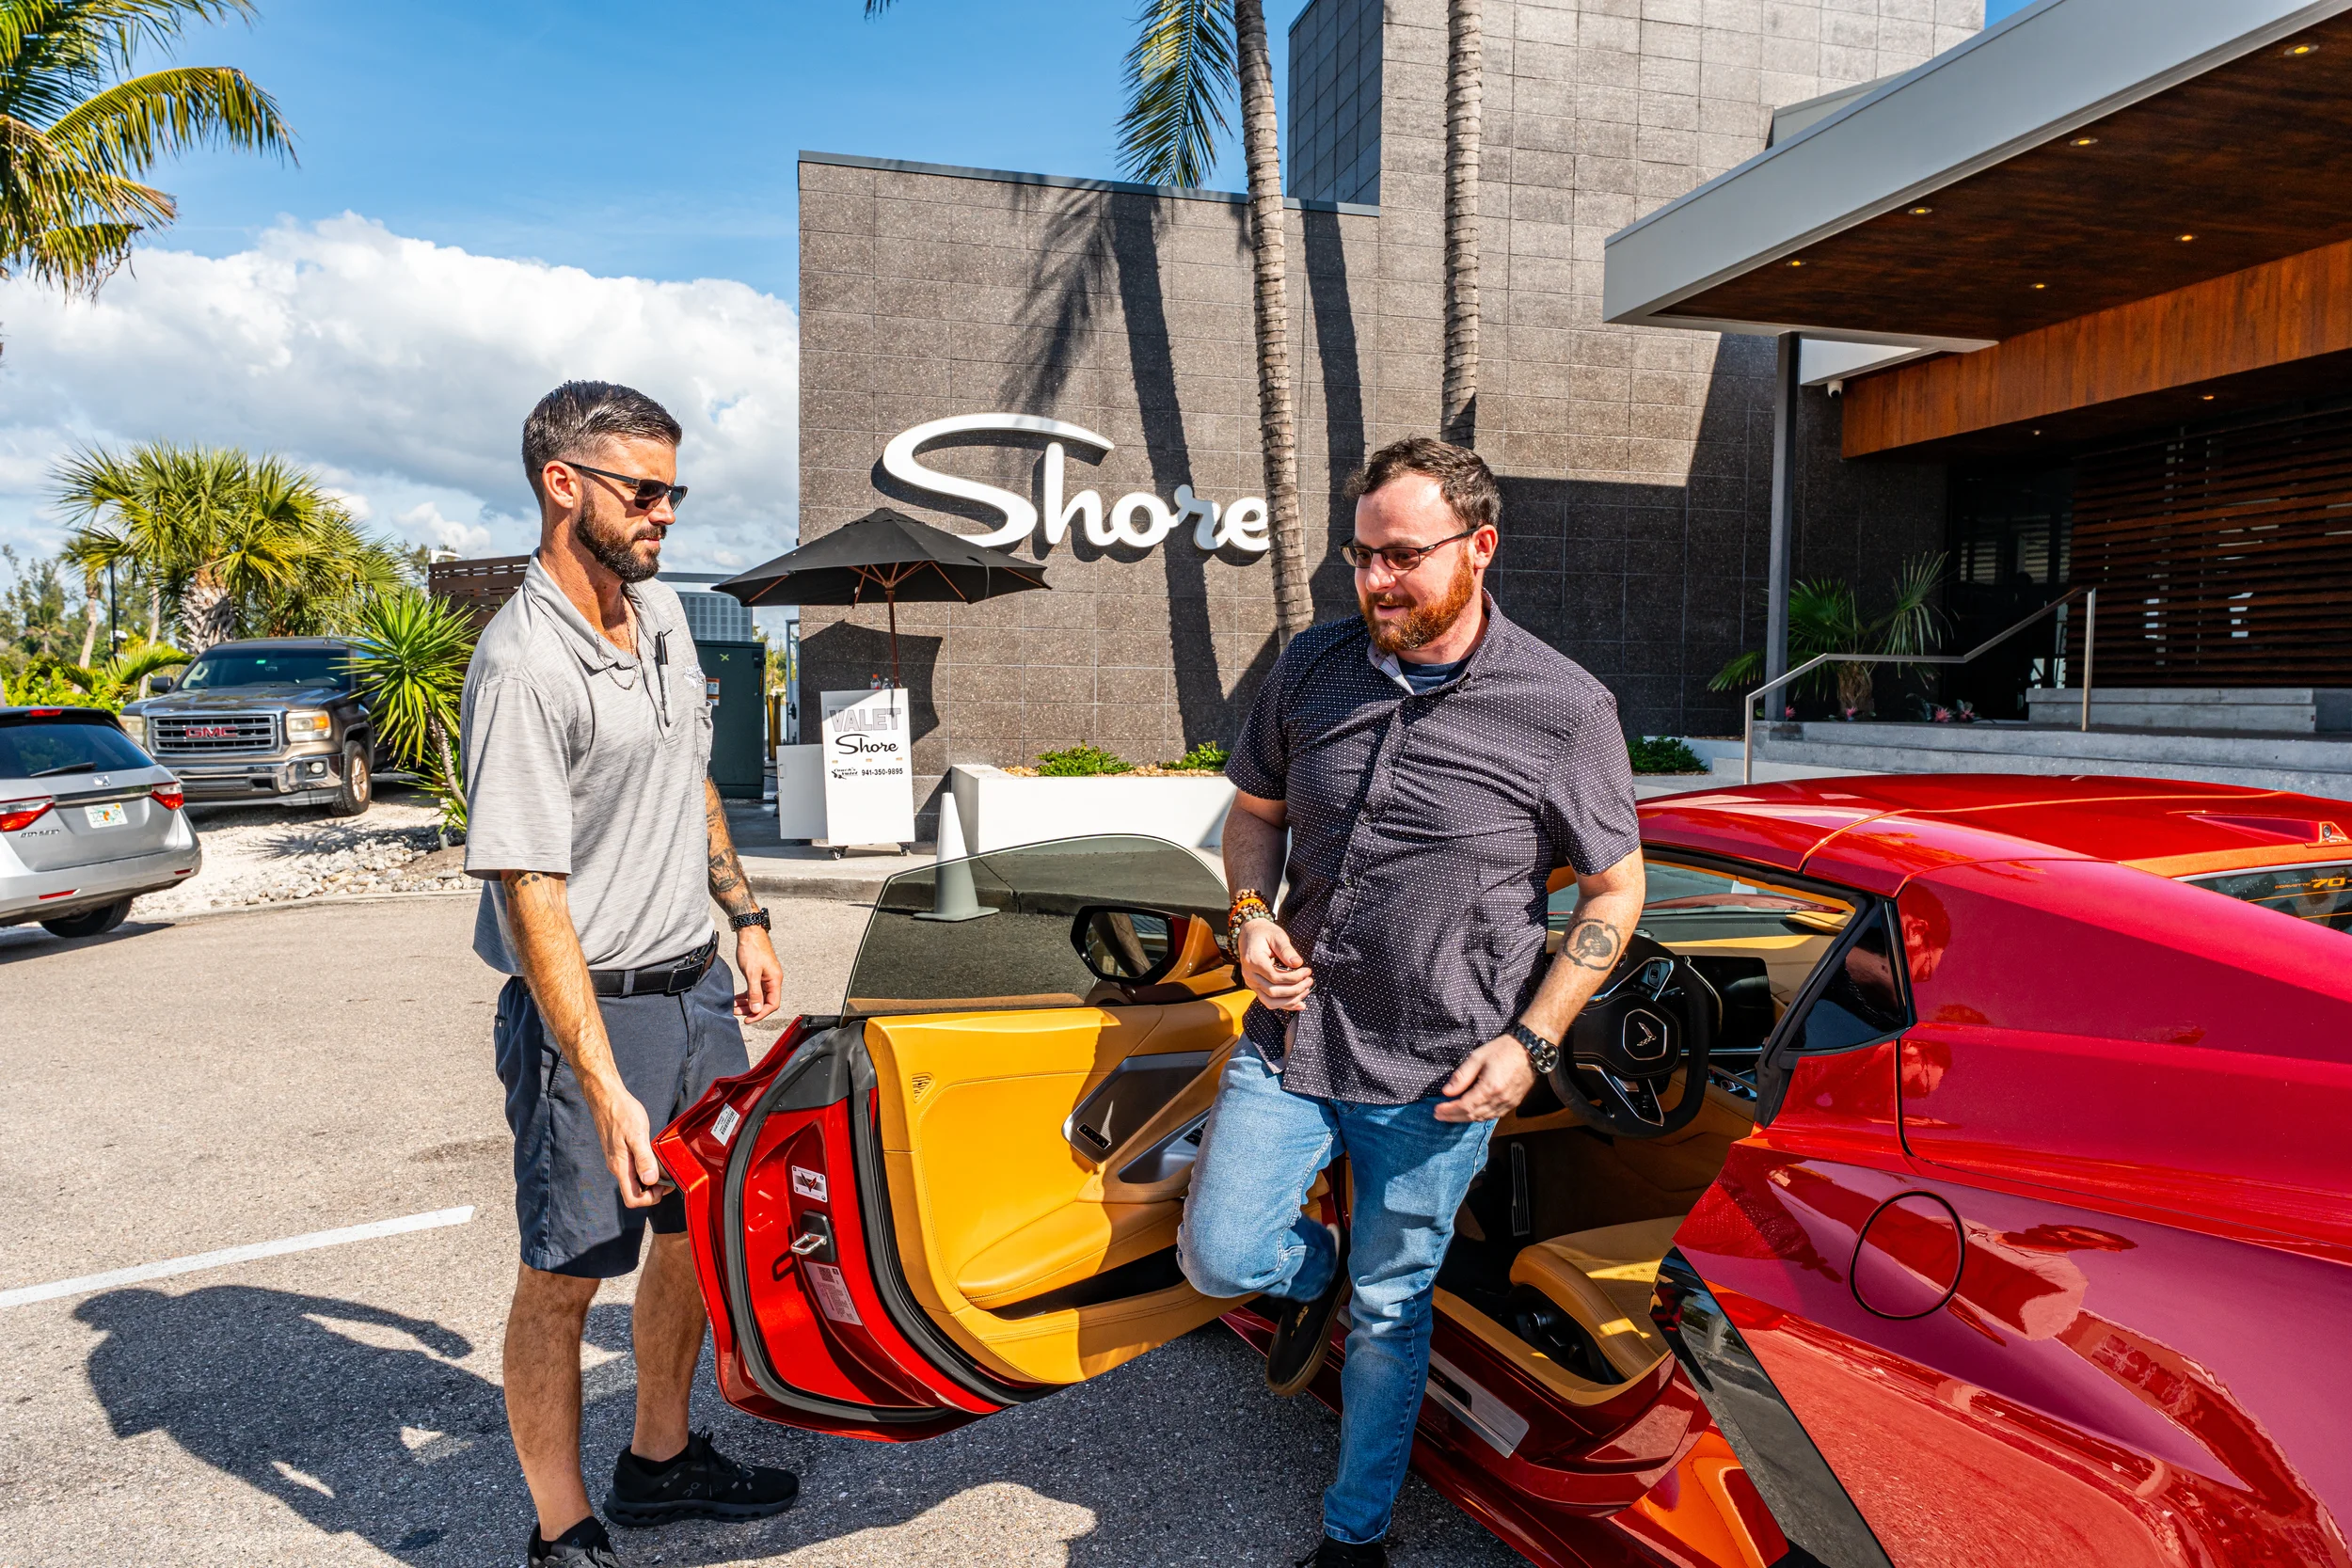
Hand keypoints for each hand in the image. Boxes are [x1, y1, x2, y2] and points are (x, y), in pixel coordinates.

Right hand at [585, 1077, 664, 1206]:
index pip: (632, 1199)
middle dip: (654, 1190)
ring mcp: (618, 1161)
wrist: (607, 1098)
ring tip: (663, 1164)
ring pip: (635, 1181)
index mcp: (621, 1167)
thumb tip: (651, 1180)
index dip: (650, 1198)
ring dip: (651, 1178)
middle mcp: (618, 1168)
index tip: (665, 1185)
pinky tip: (654, 1155)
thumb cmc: (622, 1113)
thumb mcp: (637, 1134)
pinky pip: (634, 1169)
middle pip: (635, 1193)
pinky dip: (646, 1167)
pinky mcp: (621, 1153)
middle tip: (669, 1175)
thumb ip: (643, 1159)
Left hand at [733, 925, 782, 1021]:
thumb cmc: (752, 949)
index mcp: (775, 980)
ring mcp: (766, 977)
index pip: (772, 1004)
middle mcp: (773, 980)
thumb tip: (757, 1009)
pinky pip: (754, 989)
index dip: (760, 1014)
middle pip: (764, 1002)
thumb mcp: (751, 973)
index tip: (748, 1019)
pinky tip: (737, 998)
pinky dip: (746, 995)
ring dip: (747, 1003)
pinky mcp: (759, 974)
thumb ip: (754, 992)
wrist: (749, 932)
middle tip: (737, 1013)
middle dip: (751, 1009)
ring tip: (734, 1006)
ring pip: (758, 996)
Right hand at [1236, 919, 1313, 1011]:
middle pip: (1273, 991)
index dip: (1294, 977)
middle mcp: (1250, 975)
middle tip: (1309, 981)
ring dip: (1290, 1000)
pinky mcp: (1256, 987)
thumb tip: (1298, 963)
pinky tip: (1299, 1004)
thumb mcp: (1277, 936)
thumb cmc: (1264, 933)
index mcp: (1254, 961)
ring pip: (1270, 1001)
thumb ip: (1286, 950)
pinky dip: (1284, 1005)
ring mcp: (1251, 982)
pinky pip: (1269, 1001)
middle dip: (1295, 989)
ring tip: (1306, 991)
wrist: (1249, 933)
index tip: (1307, 971)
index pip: (1275, 977)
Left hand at [1436, 1034, 1537, 1122]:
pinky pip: (1493, 1115)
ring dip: (1465, 1118)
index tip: (1437, 1110)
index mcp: (1490, 1088)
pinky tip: (1470, 1113)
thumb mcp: (1477, 1057)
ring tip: (1451, 1115)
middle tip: (1439, 1115)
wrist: (1529, 1050)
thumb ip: (1461, 1076)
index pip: (1464, 1106)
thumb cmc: (1503, 1050)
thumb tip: (1447, 1092)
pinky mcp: (1513, 1103)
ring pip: (1483, 1118)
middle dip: (1453, 1117)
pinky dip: (1479, 1116)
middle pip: (1472, 1115)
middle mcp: (1500, 1100)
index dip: (1449, 1110)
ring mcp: (1508, 1103)